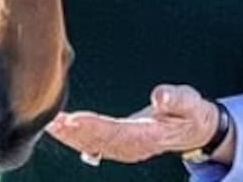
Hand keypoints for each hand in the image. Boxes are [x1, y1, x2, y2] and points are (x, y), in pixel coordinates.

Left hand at [45, 84, 222, 164]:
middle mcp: (132, 146)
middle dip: (73, 132)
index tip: (73, 119)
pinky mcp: (118, 143)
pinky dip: (74, 135)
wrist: (194, 130)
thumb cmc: (190, 113)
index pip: (116, 132)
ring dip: (69, 135)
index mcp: (148, 136)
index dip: (93, 127)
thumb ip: (176, 99)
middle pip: (99, 141)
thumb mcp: (190, 102)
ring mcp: (124, 147)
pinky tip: (59, 127)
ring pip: (92, 144)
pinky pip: (93, 142)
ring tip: (48, 123)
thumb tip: (160, 96)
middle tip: (51, 121)